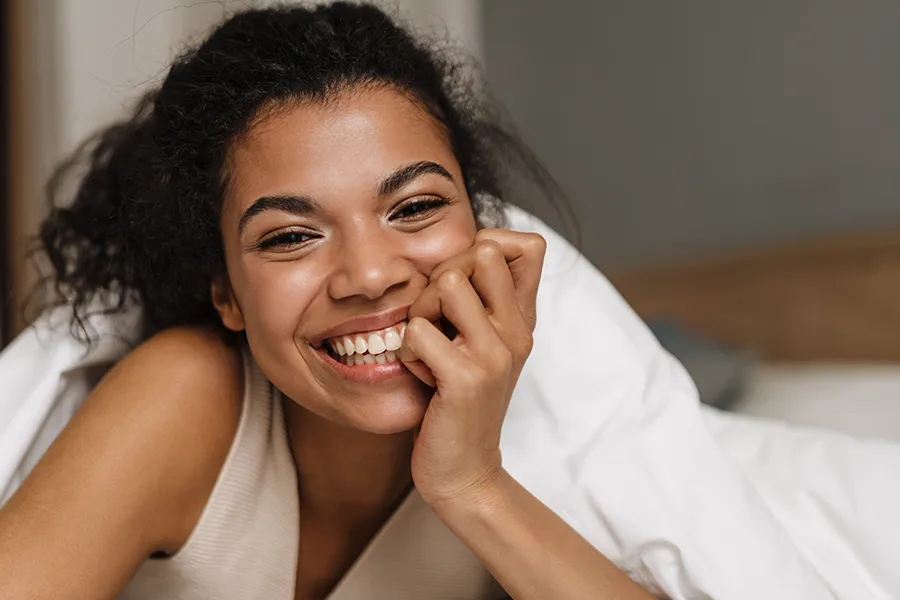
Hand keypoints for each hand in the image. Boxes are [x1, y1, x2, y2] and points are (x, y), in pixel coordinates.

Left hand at [400, 229, 546, 506]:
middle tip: (438, 321)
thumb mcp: (486, 344)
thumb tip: (478, 243)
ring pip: (447, 282)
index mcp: (523, 319)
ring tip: (430, 348)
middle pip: (481, 251)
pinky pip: (418, 331)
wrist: (465, 471)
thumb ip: (488, 298)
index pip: (528, 244)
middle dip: (442, 277)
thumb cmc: (462, 402)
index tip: (465, 283)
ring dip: (422, 312)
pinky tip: (424, 379)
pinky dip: (408, 353)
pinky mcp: (466, 379)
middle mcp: (518, 331)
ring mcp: (495, 354)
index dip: (486, 245)